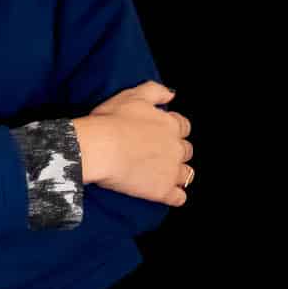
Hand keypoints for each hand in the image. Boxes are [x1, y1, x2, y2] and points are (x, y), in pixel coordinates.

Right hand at [75, 80, 194, 206]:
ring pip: (186, 174)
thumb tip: (172, 94)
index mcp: (170, 125)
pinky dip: (175, 196)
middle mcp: (176, 147)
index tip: (160, 132)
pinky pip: (178, 197)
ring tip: (163, 174)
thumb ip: (155, 91)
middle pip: (186, 151)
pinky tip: (166, 194)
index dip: (173, 130)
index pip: (183, 126)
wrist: (101, 148)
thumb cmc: (111, 120)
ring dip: (178, 174)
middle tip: (157, 153)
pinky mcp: (163, 191)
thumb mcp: (133, 96)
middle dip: (176, 152)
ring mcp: (171, 170)